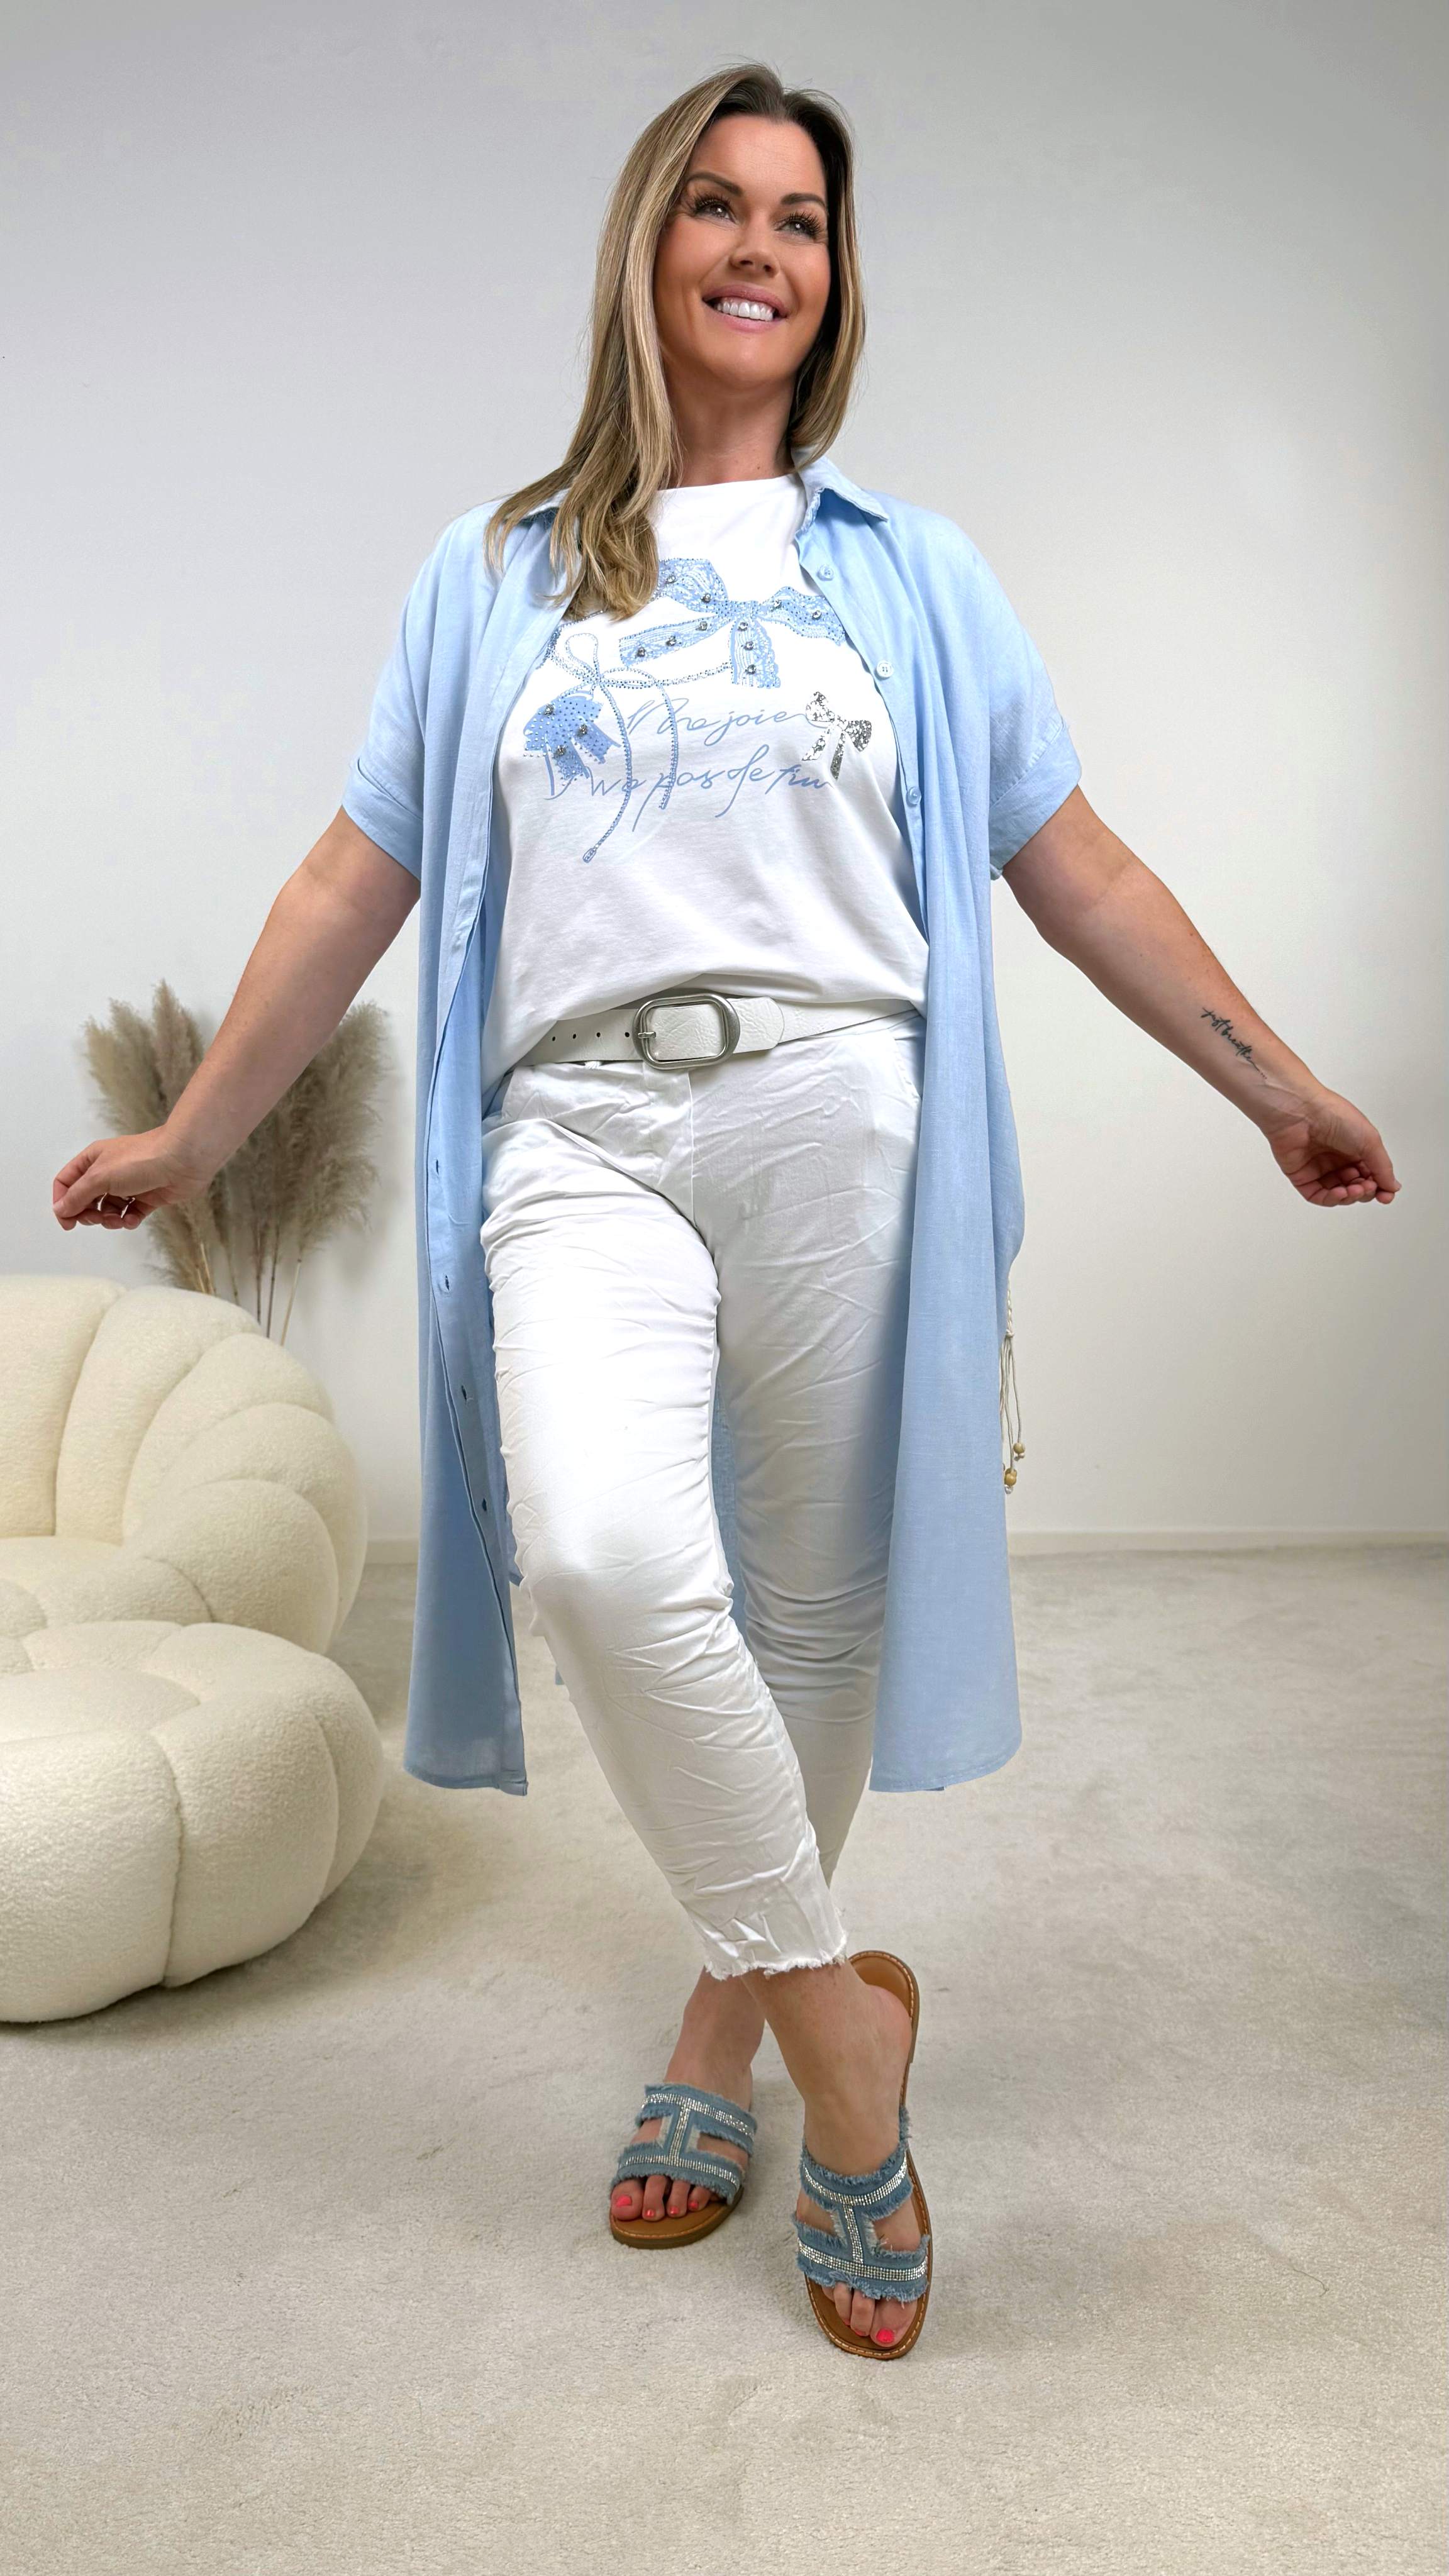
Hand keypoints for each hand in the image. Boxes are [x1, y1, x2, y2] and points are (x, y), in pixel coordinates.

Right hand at [52, 1128, 210, 1230]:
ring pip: (108, 1209)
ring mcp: (129, 1184)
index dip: (63, 1202)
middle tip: (96, 1219)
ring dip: (109, 1219)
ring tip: (118, 1220)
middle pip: (86, 1199)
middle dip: (88, 1214)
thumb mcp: (100, 1176)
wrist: (182, 1159)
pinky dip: (129, 1220)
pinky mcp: (148, 1196)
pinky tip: (132, 1219)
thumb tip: (60, 1209)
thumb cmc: (140, 1160)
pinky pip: (131, 1214)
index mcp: (93, 1159)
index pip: (67, 1182)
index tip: (67, 1222)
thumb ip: (78, 1195)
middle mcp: (109, 1171)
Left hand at [1260, 1088, 1399, 1207]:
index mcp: (1355, 1147)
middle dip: (1365, 1191)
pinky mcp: (1301, 1176)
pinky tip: (1339, 1193)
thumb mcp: (1369, 1140)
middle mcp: (1337, 1158)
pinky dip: (1330, 1199)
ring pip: (1338, 1194)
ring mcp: (1319, 1168)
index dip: (1380, 1187)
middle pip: (1356, 1187)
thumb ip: (1382, 1167)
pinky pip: (1317, 1196)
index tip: (1387, 1196)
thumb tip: (1393, 1186)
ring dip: (1350, 1196)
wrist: (1300, 1111)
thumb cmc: (1333, 1115)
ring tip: (1355, 1189)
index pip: (1371, 1175)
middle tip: (1369, 1187)